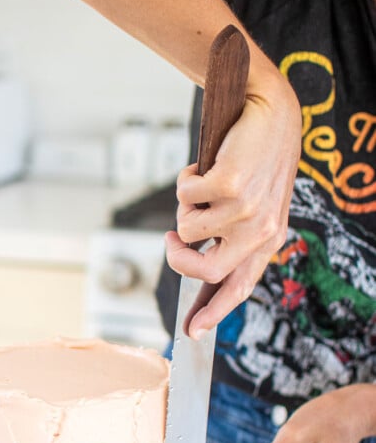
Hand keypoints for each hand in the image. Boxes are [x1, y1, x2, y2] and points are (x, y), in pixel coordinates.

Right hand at [164, 74, 301, 338]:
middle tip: (172, 240)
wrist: (269, 111)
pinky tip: (204, 165)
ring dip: (185, 207)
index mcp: (269, 240)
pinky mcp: (229, 185)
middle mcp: (260, 230)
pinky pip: (185, 197)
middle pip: (207, 270)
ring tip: (203, 183)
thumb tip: (196, 261)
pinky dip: (186, 179)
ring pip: (188, 228)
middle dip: (178, 259)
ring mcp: (246, 209)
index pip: (238, 287)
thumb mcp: (256, 204)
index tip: (192, 331)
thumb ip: (235, 236)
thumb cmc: (258, 158)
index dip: (213, 312)